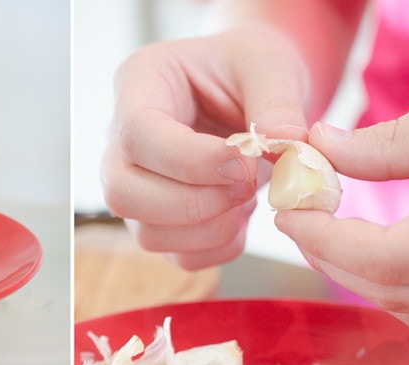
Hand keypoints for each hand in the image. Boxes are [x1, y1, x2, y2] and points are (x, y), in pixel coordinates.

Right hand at [101, 26, 310, 269]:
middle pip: (124, 193)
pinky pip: (176, 255)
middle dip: (195, 203)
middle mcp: (121, 140)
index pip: (137, 134)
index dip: (189, 160)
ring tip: (247, 196)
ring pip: (147, 233)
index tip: (244, 163)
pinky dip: (217, 248)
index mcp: (140, 84)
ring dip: (210, 229)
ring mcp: (134, 185)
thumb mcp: (269, 65)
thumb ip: (278, 102)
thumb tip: (287, 147)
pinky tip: (240, 217)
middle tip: (248, 184)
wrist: (248, 91)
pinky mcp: (157, 220)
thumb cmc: (248, 69)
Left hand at [275, 98, 408, 333]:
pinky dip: (399, 288)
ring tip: (325, 238)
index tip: (287, 215)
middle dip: (333, 260)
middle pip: (393, 292)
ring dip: (362, 278)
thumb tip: (323, 144)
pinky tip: (376, 254)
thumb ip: (402, 138)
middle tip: (296, 226)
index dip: (326, 240)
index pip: (387, 260)